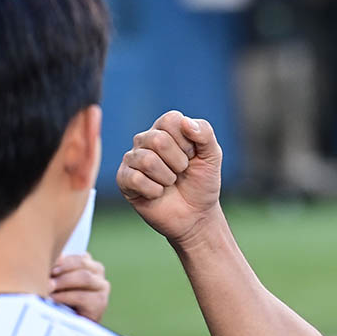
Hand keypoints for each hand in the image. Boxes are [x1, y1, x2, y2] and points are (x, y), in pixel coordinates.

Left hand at [50, 253, 109, 322]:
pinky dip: (65, 297)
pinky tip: (53, 299)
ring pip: (84, 277)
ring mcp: (102, 288)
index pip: (78, 256)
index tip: (46, 264)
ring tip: (47, 287)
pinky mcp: (100, 303)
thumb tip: (53, 258)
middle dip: (62, 269)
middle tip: (45, 275)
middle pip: (82, 264)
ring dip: (63, 282)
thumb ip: (57, 270)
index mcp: (88, 264)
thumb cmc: (60, 300)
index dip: (62, 259)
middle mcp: (98, 273)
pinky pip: (82, 296)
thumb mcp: (57, 282)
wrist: (70, 325)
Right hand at [117, 111, 222, 245]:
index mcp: (166, 129)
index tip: (193, 155)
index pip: (170, 120)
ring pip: (147, 160)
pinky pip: (136, 179)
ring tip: (170, 183)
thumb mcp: (212, 156)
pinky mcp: (124, 179)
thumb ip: (205, 134)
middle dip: (179, 162)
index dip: (187, 142)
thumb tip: (185, 122)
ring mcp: (132, 159)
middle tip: (182, 171)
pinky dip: (155, 191)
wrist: (196, 214)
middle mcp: (145, 140)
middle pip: (157, 140)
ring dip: (168, 177)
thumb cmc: (202, 182)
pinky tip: (158, 193)